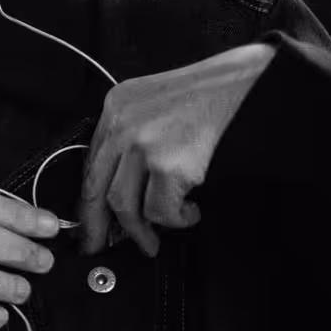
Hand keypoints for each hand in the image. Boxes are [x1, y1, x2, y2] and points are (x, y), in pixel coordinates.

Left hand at [77, 42, 275, 255]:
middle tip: (99, 246)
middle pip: (95, 189)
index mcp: (115, 107)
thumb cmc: (207, 93)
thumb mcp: (153, 100)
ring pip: (125, 206)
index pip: (90, 163)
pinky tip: (189, 212)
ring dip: (140, 232)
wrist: (244, 83)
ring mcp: (144, 147)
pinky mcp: (170, 166)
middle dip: (95, 226)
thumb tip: (121, 183)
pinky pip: (161, 210)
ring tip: (154, 240)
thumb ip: (131, 134)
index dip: (87, 198)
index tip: (88, 220)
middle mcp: (122, 126)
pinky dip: (175, 220)